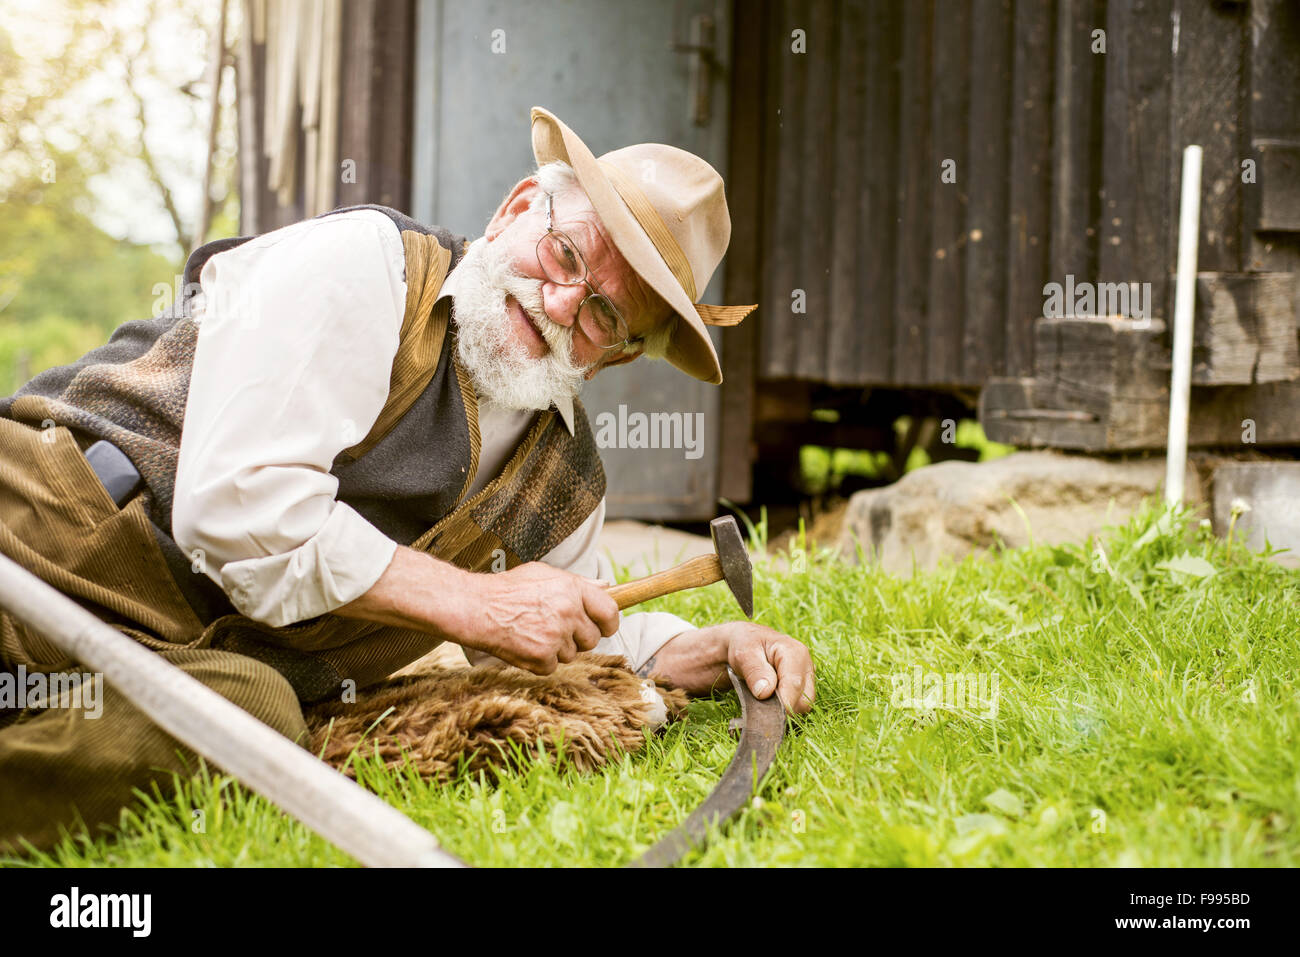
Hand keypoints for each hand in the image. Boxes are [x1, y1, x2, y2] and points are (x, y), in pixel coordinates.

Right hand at [458, 562, 618, 674]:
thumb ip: (577, 583)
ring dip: (557, 649)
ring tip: (534, 632)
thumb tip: (606, 586)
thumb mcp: (543, 574)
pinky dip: (541, 661)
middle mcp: (568, 613)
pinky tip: (525, 644)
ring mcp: (555, 636)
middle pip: (592, 639)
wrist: (476, 608)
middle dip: (578, 638)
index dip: (608, 623)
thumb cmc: (508, 589)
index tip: (603, 626)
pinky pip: (553, 667)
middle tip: (556, 629)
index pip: (610, 612)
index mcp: (572, 589)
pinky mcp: (541, 657)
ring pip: (572, 655)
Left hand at [723, 622, 814, 714]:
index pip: (794, 685)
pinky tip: (768, 704)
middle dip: (782, 708)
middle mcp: (806, 667)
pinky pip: (797, 708)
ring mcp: (806, 679)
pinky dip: (783, 711)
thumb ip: (754, 670)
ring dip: (782, 710)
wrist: (747, 644)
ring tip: (762, 702)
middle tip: (759, 706)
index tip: (765, 714)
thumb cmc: (746, 645)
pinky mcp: (803, 690)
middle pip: (803, 700)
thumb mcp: (744, 653)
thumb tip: (765, 692)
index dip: (781, 703)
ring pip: (802, 707)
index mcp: (795, 653)